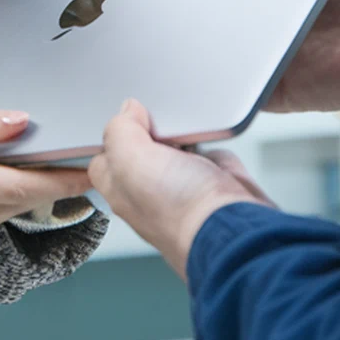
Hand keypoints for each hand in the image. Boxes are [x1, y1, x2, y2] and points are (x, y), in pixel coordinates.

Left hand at [88, 99, 273, 277]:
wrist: (235, 228)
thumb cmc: (180, 213)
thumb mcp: (130, 159)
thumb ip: (120, 131)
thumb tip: (128, 111)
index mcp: (122, 189)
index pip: (103, 158)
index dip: (112, 134)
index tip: (127, 117)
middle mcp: (151, 191)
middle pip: (141, 147)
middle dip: (150, 127)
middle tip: (157, 120)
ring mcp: (185, 187)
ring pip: (177, 147)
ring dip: (182, 131)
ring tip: (183, 127)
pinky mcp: (216, 181)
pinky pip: (211, 151)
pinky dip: (212, 140)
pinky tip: (209, 135)